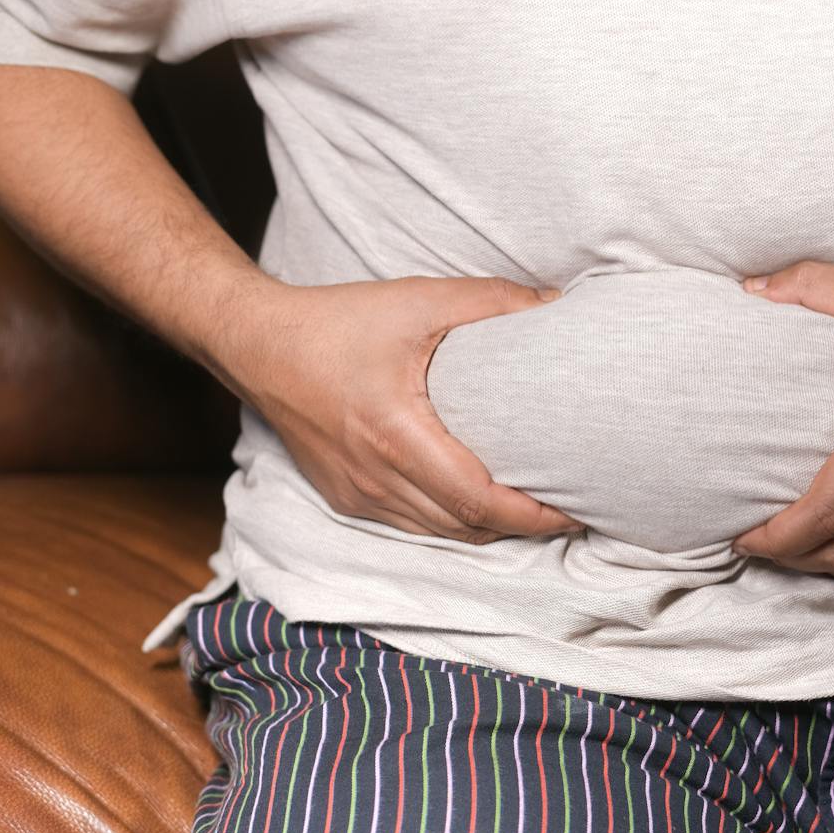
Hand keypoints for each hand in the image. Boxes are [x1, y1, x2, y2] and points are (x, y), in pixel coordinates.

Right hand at [218, 275, 585, 544]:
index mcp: (395, 434)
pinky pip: (412, 524)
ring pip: (440, 533)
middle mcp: (375, 477)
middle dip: (524, 527)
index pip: (477, 500)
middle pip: (465, 527)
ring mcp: (358, 494)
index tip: (576, 509)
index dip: (533, 515)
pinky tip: (480, 499)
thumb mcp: (418, 300)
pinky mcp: (347, 496)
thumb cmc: (336, 322)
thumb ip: (491, 301)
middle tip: (571, 508)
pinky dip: (452, 520)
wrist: (257, 345)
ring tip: (536, 507)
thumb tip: (555, 304)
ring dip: (489, 527)